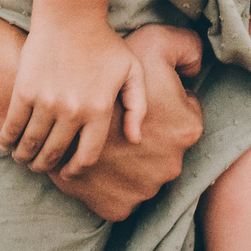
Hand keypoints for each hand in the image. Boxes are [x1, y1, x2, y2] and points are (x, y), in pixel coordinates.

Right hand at [0, 14, 146, 175]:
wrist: (71, 15)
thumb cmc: (104, 43)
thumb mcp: (133, 71)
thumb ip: (138, 106)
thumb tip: (135, 139)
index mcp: (99, 110)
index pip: (86, 156)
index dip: (75, 170)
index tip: (68, 171)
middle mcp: (72, 111)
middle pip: (54, 154)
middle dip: (46, 166)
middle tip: (41, 166)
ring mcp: (46, 102)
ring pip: (31, 144)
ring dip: (25, 157)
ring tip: (24, 157)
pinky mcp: (24, 90)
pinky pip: (12, 126)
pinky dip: (6, 140)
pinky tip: (6, 144)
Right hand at [48, 26, 205, 220]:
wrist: (56, 92)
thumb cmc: (110, 60)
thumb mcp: (157, 44)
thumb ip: (186, 51)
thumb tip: (194, 73)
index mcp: (186, 129)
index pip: (184, 122)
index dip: (164, 111)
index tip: (146, 105)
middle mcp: (170, 165)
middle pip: (163, 155)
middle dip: (148, 144)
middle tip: (123, 128)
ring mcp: (141, 190)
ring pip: (136, 180)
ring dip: (126, 169)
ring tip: (109, 150)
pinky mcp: (112, 206)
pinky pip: (114, 202)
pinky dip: (105, 190)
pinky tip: (95, 168)